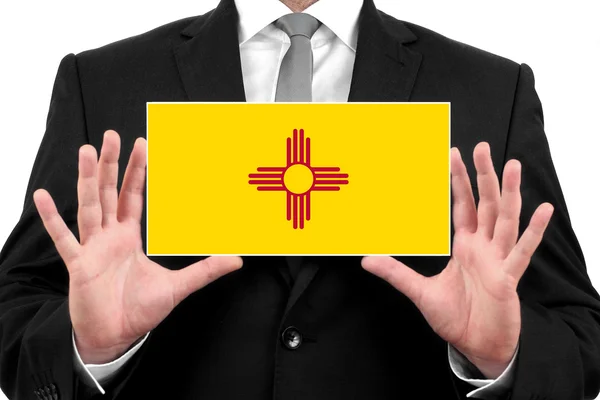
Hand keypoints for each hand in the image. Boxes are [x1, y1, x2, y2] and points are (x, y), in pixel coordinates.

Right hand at [33, 130, 241, 363]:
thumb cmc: (139, 310)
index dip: (138, 172)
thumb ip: (205, 270)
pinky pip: (64, 238)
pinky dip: (52, 218)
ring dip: (88, 180)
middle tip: (112, 135)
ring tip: (87, 152)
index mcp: (129, 237)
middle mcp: (109, 237)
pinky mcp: (79, 264)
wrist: (115, 336)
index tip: (141, 145)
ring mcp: (92, 248)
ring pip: (89, 207)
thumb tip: (236, 260)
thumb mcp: (178, 285)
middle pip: (110, 193)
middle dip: (112, 165)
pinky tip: (41, 196)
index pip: (134, 197)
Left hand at [361, 142, 553, 378]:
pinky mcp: (508, 278)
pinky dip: (534, 231)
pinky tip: (543, 210)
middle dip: (483, 176)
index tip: (453, 156)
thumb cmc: (455, 317)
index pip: (461, 206)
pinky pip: (522, 251)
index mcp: (465, 246)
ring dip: (509, 193)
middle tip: (480, 147)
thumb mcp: (420, 292)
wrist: (475, 345)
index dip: (458, 182)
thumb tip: (366, 259)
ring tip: (512, 165)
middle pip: (484, 204)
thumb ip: (396, 273)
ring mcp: (498, 260)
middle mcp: (483, 248)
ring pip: (505, 219)